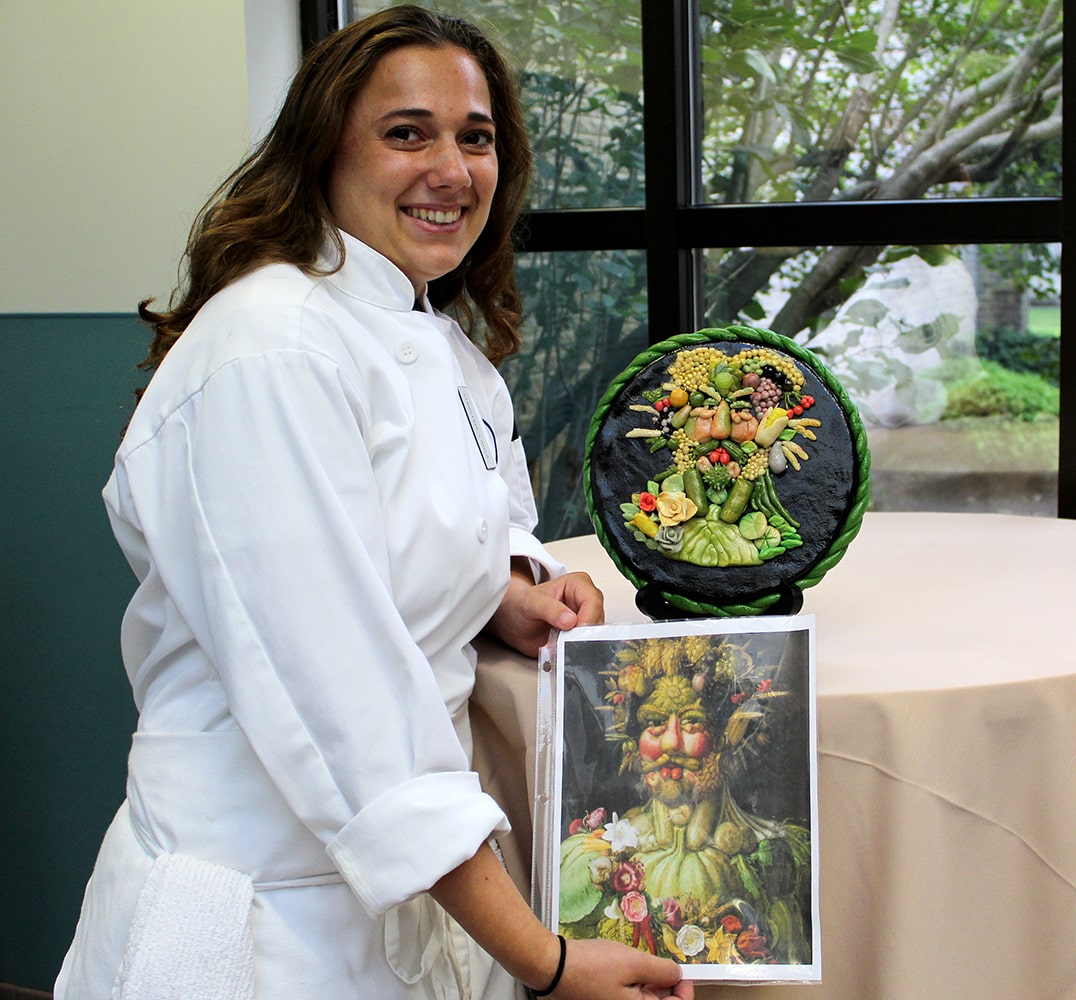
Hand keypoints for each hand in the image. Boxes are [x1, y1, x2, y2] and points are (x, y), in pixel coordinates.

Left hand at [485, 563, 603, 656]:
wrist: (512, 622)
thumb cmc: (521, 605)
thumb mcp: (531, 603)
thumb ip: (549, 609)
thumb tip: (570, 620)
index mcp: (578, 584)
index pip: (593, 601)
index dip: (588, 617)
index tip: (575, 631)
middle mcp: (585, 601)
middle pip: (598, 620)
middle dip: (584, 634)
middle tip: (568, 645)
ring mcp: (584, 621)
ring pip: (595, 636)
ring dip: (580, 645)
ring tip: (562, 648)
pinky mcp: (580, 637)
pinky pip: (586, 648)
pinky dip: (576, 653)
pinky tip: (564, 654)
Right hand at [550, 938, 693, 999]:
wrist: (554, 966)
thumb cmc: (591, 966)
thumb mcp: (633, 962)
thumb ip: (661, 970)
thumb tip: (678, 974)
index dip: (684, 990)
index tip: (684, 972)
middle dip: (665, 983)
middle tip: (662, 960)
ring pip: (643, 997)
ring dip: (648, 980)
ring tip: (641, 958)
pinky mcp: (605, 999)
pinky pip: (628, 994)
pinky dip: (633, 980)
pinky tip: (626, 963)